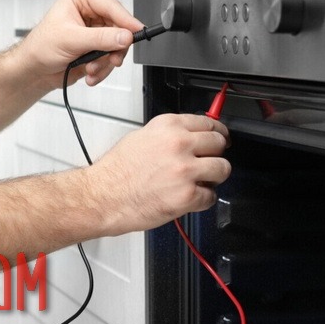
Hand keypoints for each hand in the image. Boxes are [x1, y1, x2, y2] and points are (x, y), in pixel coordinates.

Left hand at [16, 0, 142, 89]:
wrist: (35, 69)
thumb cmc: (41, 47)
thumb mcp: (71, 40)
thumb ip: (100, 39)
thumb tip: (124, 36)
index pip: (111, 5)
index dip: (126, 20)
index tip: (136, 31)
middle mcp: (90, 10)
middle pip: (119, 26)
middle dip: (113, 47)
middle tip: (112, 59)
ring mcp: (96, 28)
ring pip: (118, 44)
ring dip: (106, 61)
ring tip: (92, 69)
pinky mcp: (98, 44)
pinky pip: (112, 55)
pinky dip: (103, 68)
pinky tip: (90, 72)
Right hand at [90, 114, 230, 234]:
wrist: (102, 196)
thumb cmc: (115, 171)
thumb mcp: (141, 137)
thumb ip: (169, 135)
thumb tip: (190, 136)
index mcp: (168, 126)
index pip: (209, 123)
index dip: (217, 133)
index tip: (220, 138)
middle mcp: (179, 144)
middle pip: (220, 144)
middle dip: (216, 154)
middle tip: (207, 162)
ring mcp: (185, 170)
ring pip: (222, 169)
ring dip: (213, 177)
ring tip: (198, 182)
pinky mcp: (187, 195)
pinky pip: (211, 196)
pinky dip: (202, 200)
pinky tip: (187, 197)